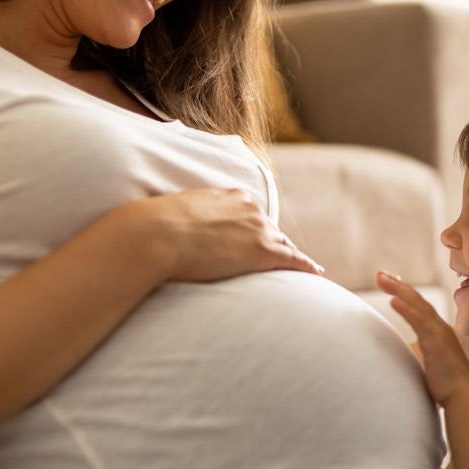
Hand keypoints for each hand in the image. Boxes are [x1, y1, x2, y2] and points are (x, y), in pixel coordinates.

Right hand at [114, 188, 324, 282]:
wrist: (154, 235)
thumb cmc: (151, 228)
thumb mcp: (171, 212)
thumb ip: (182, 217)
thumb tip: (162, 225)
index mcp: (230, 196)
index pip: (251, 214)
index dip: (255, 228)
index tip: (258, 237)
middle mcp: (249, 209)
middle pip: (270, 229)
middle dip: (275, 243)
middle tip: (282, 257)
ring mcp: (258, 230)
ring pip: (282, 245)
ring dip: (290, 256)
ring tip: (302, 267)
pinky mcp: (262, 252)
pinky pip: (292, 260)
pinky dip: (306, 266)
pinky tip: (316, 272)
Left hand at [376, 271, 468, 406]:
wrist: (463, 397)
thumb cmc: (447, 385)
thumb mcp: (428, 363)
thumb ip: (419, 353)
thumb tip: (406, 350)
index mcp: (438, 331)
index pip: (419, 306)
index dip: (405, 293)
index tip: (390, 282)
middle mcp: (439, 327)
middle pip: (416, 299)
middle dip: (397, 285)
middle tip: (380, 274)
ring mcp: (439, 332)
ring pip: (417, 304)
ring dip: (398, 290)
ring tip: (381, 279)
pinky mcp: (436, 341)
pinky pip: (418, 321)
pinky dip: (405, 309)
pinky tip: (393, 299)